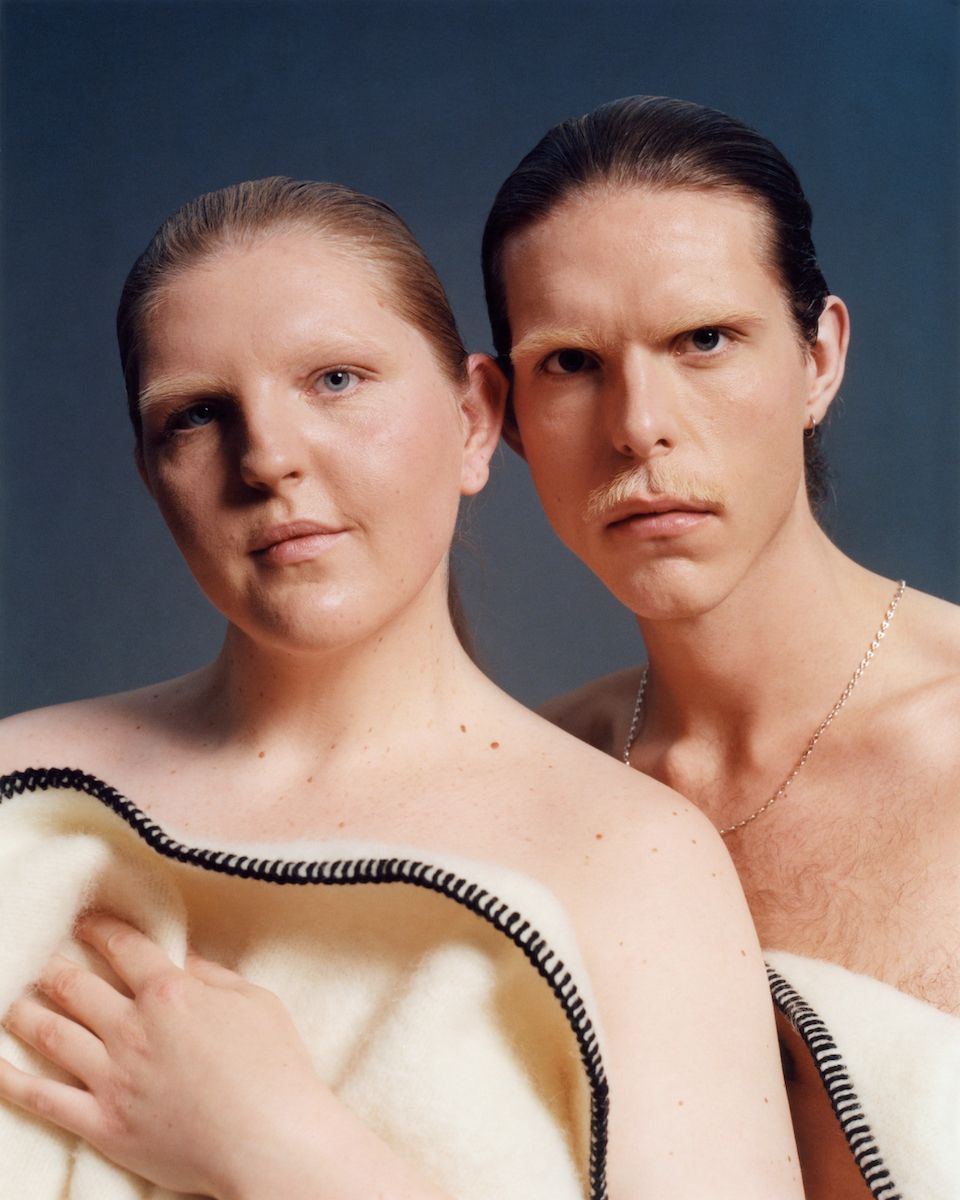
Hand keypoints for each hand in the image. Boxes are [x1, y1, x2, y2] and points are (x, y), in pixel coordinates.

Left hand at [0, 913, 340, 1197]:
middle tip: (40, 958)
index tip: (85, 921)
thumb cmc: (275, 1068)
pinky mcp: (102, 1122)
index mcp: (172, 992)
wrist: (270, 1140)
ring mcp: (113, 1076)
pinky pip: (41, 1098)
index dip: (99, 929)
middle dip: (52, 966)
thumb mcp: (257, 1001)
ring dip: (24, 1011)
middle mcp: (133, 1027)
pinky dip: (9, 1079)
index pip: (122, 947)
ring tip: (13, 999)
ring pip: (50, 1033)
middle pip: (74, 986)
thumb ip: (215, 976)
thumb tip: (186, 961)